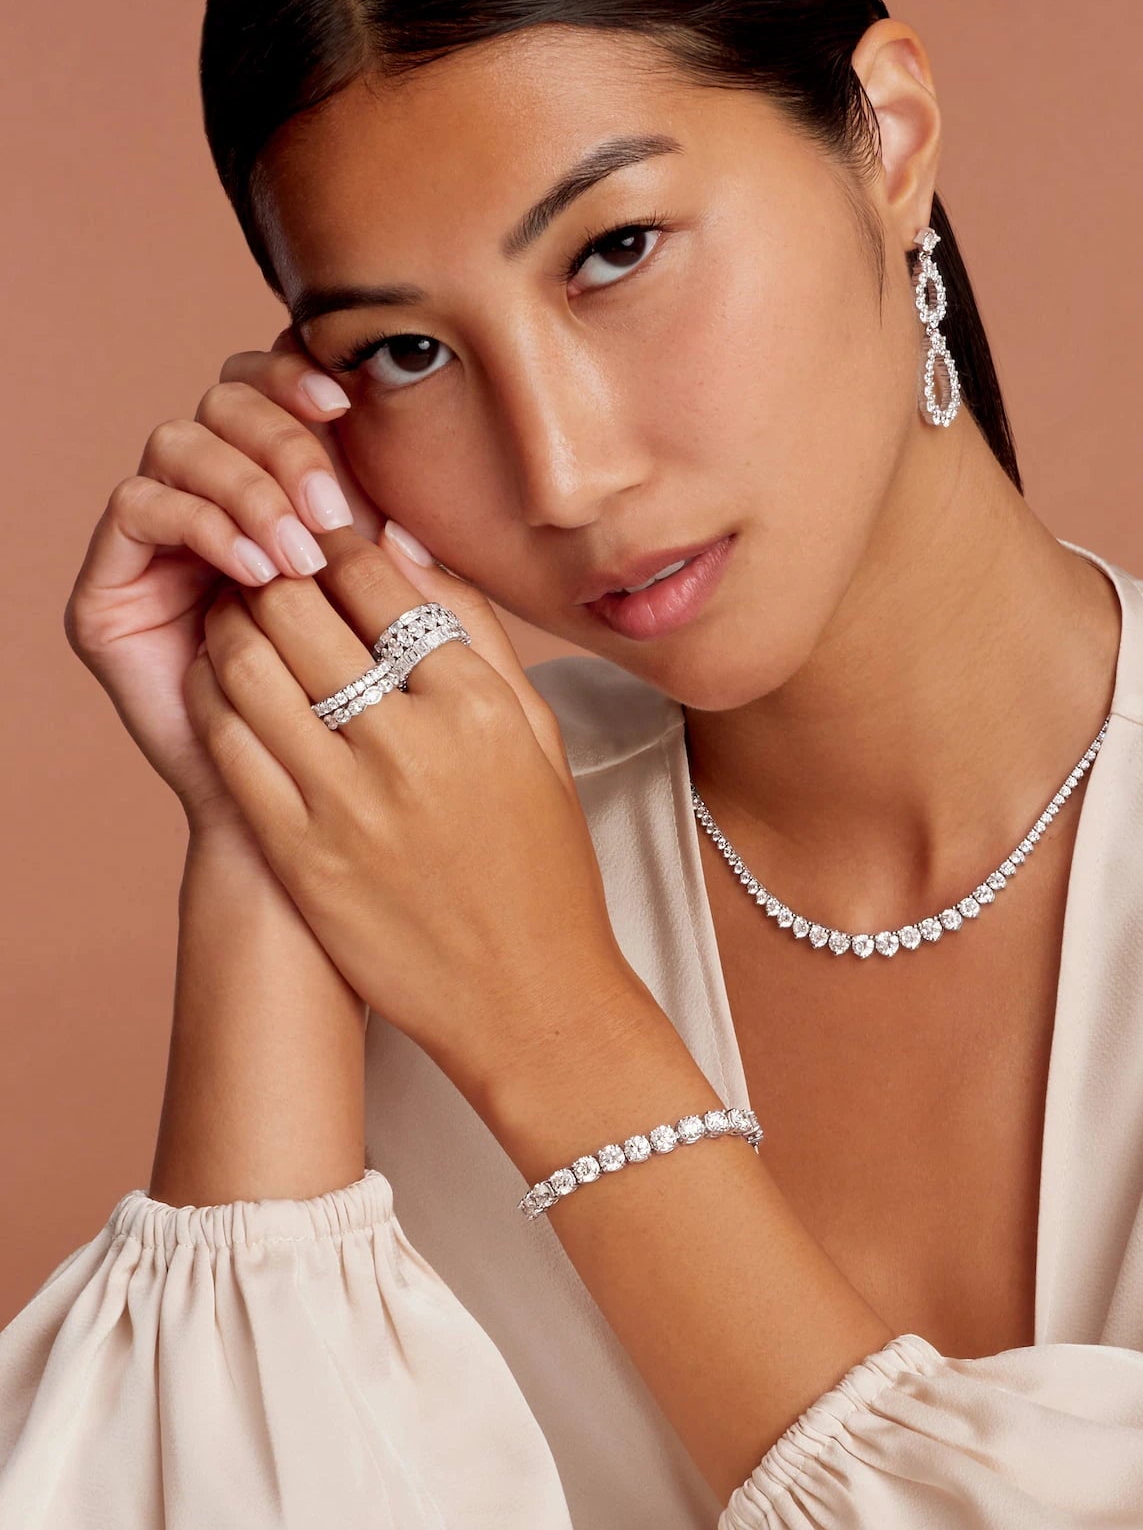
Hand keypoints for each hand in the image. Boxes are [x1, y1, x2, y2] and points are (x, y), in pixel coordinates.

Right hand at [63, 325, 379, 835]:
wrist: (306, 813)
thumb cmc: (367, 719)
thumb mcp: (401, 628)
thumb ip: (405, 565)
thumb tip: (410, 514)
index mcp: (282, 491)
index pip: (272, 390)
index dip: (296, 376)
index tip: (347, 402)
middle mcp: (213, 501)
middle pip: (222, 401)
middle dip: (280, 440)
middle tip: (331, 509)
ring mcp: (158, 540)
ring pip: (179, 443)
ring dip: (247, 488)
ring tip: (301, 556)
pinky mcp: (111, 586)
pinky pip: (139, 508)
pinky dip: (203, 524)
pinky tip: (257, 572)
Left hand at [181, 522, 636, 1107]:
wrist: (528, 995)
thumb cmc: (542, 861)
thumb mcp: (538, 735)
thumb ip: (474, 631)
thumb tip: (400, 537)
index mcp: (481, 705)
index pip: (376, 579)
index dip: (336, 541)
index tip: (322, 534)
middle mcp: (411, 742)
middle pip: (298, 607)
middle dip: (273, 570)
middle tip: (267, 564)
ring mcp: (347, 800)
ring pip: (247, 664)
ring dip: (232, 624)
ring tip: (242, 618)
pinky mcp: (297, 851)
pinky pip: (228, 742)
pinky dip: (214, 696)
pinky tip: (226, 687)